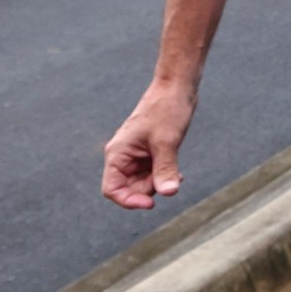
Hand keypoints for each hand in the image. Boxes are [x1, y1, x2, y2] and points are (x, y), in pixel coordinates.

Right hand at [102, 82, 195, 209]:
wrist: (176, 88)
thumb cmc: (166, 110)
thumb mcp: (167, 142)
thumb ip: (165, 169)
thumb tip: (169, 193)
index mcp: (117, 153)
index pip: (112, 189)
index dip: (129, 200)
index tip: (151, 203)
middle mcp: (123, 156)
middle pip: (129, 188)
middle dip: (149, 189)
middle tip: (169, 178)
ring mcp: (136, 154)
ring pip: (143, 182)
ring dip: (159, 183)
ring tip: (177, 174)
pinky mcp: (150, 152)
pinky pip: (153, 173)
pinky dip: (164, 176)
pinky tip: (178, 174)